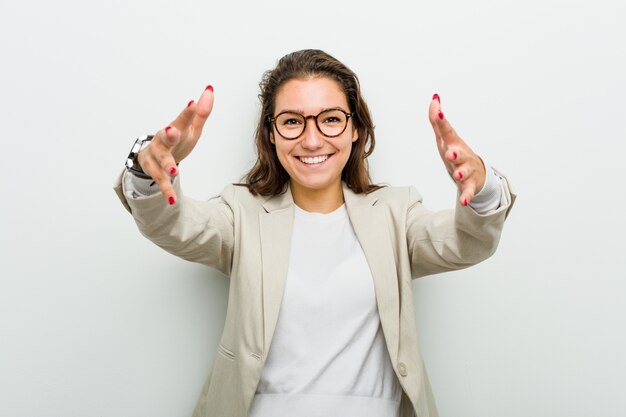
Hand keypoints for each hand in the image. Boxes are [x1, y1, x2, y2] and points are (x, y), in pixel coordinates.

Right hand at [137, 85, 214, 204]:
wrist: (152, 159)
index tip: (194, 102)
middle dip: (169, 134)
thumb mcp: (191, 129)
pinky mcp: (152, 171)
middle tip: (173, 131)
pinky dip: (166, 190)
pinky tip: (172, 200)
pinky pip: (160, 181)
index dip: (188, 112)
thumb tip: (210, 90)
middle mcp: (162, 140)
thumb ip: (201, 112)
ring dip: (167, 166)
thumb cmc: (176, 142)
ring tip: (175, 171)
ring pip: (161, 161)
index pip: (183, 119)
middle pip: (165, 136)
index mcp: (175, 129)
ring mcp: (155, 156)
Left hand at [429, 94, 485, 205]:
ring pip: (464, 171)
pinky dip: (467, 196)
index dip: (440, 120)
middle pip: (458, 153)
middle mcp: (462, 155)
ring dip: (461, 172)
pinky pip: (468, 190)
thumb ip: (437, 119)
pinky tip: (464, 201)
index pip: (446, 130)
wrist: (477, 174)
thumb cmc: (457, 153)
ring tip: (457, 174)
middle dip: (455, 152)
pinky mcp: (469, 185)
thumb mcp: (446, 138)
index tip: (436, 107)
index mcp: (454, 143)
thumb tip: (434, 98)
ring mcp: (467, 170)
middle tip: (450, 152)